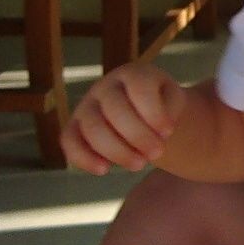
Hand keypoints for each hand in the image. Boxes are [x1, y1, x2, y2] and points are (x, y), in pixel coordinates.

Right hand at [61, 62, 185, 174]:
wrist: (144, 111)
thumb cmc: (161, 103)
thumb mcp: (174, 101)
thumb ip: (169, 111)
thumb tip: (158, 133)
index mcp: (133, 74)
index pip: (139, 88)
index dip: (154, 113)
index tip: (169, 132)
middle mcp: (105, 87)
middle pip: (115, 110)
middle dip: (138, 136)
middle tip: (158, 153)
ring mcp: (86, 106)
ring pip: (93, 129)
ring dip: (117, 151)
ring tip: (139, 165)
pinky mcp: (73, 127)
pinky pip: (69, 142)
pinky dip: (84, 158)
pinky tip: (104, 170)